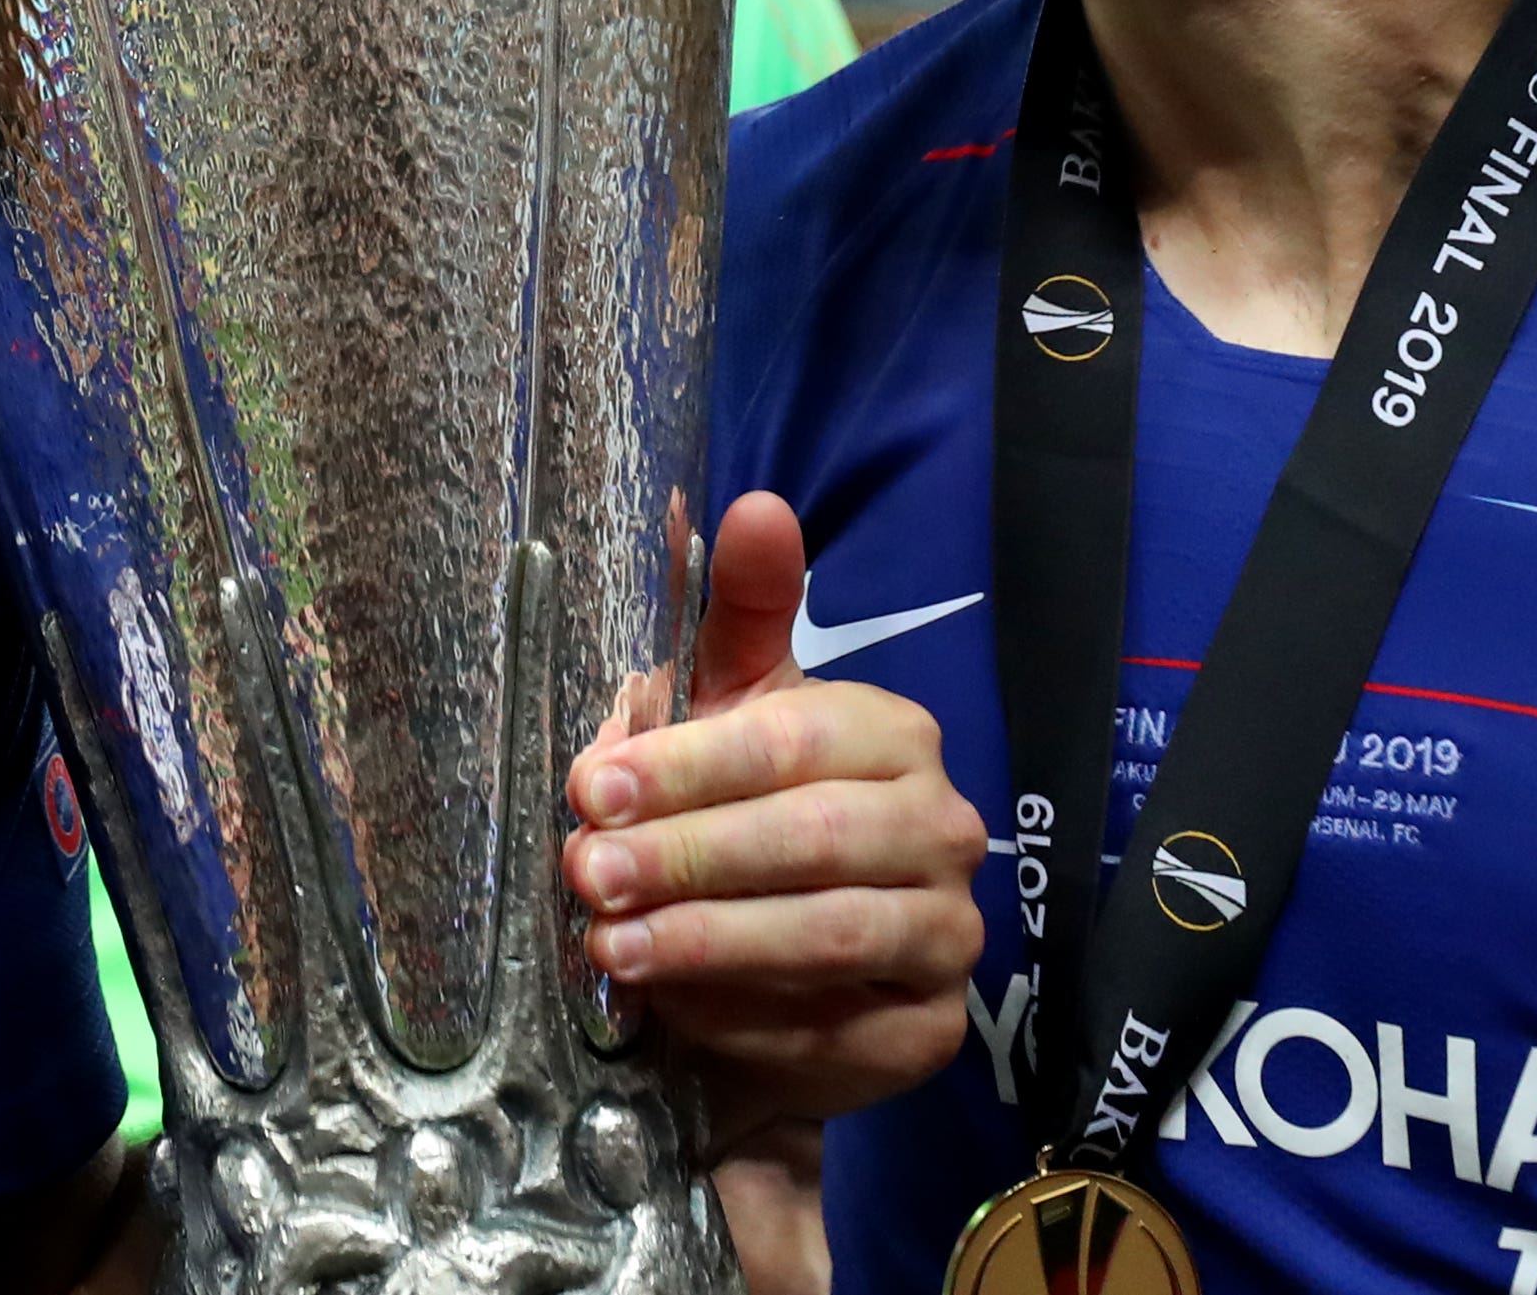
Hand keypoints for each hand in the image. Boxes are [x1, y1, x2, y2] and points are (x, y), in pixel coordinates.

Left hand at [562, 493, 985, 1126]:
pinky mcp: (931, 1029)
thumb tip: (756, 508)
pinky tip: (674, 1010)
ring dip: (706, 943)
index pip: (791, 742)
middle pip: (811, 839)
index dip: (688, 766)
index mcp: (892, 736)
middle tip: (587, 872)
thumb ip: (739, 612)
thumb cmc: (747, 812)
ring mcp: (949, 934)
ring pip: (829, 935)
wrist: (784, 967)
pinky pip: (834, 1028)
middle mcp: (941, 829)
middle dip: (685, 856)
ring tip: (611, 946)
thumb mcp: (733, 709)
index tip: (593, 787)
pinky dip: (744, 1019)